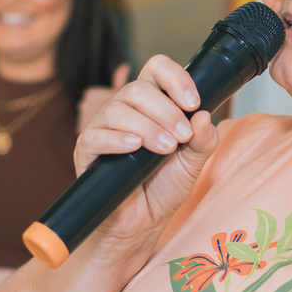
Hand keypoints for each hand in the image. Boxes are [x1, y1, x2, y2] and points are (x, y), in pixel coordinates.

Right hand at [74, 54, 218, 258]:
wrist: (142, 222)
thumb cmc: (164, 187)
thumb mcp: (194, 163)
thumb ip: (203, 140)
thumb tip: (204, 115)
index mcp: (152, 104)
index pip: (156, 69)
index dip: (175, 78)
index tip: (193, 102)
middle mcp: (126, 110)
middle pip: (138, 89)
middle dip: (166, 111)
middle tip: (182, 137)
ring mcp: (103, 128)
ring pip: (118, 109)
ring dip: (148, 127)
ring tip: (166, 148)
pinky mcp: (87, 150)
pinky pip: (95, 135)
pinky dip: (117, 139)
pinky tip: (134, 147)